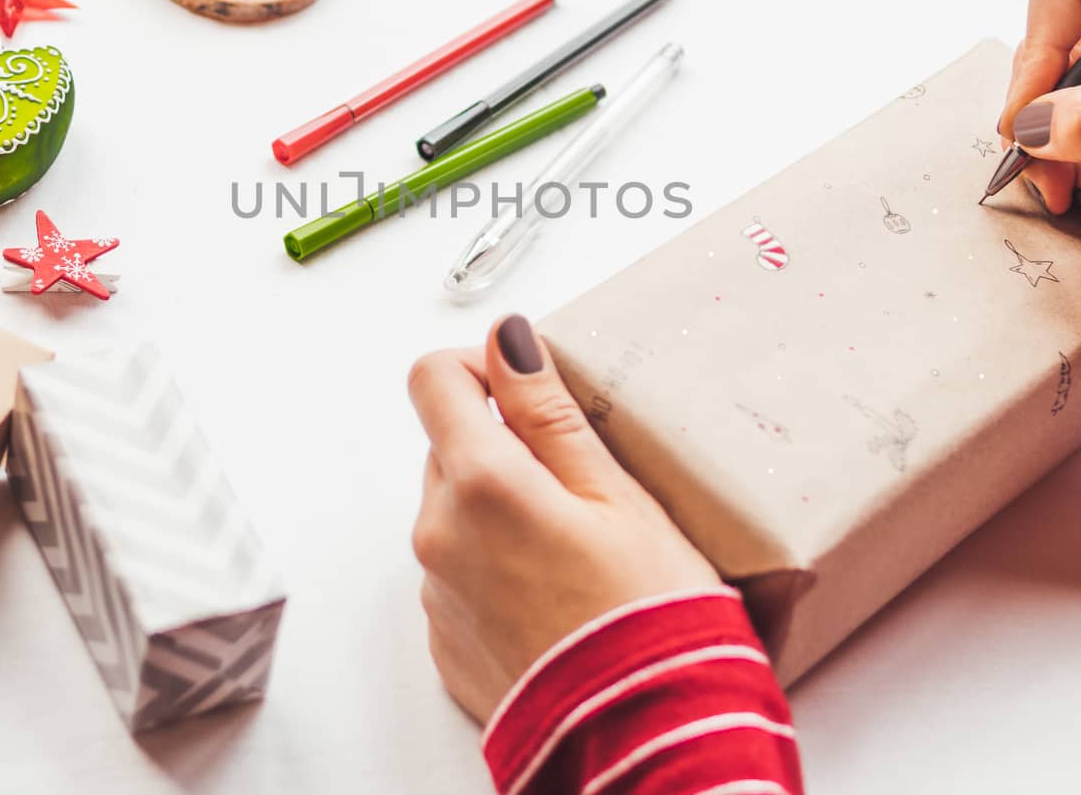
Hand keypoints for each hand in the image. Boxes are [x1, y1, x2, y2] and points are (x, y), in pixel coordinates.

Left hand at [408, 313, 720, 722]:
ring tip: (577, 547)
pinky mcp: (447, 641)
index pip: (432, 379)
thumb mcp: (615, 494)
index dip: (478, 367)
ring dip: (499, 508)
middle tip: (580, 482)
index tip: (525, 385)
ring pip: (454, 512)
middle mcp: (439, 534)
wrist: (646, 740)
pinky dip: (497, 566)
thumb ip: (547, 412)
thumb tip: (506, 340)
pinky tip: (557, 592)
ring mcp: (436, 593)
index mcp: (480, 483)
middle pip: (447, 447)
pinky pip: (459, 574)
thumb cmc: (648, 618)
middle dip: (502, 446)